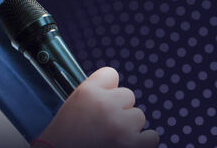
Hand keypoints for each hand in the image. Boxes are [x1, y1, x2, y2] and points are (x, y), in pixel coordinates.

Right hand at [35, 67, 158, 147]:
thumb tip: (118, 94)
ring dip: (129, 126)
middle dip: (119, 109)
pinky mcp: (131, 144)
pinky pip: (152, 137)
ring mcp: (120, 124)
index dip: (108, 89)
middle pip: (128, 96)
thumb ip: (94, 93)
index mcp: (88, 91)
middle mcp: (105, 104)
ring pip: (138, 116)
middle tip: (104, 124)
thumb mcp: (73, 104)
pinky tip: (128, 144)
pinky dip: (143, 142)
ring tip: (111, 137)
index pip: (111, 75)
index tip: (103, 100)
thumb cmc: (64, 135)